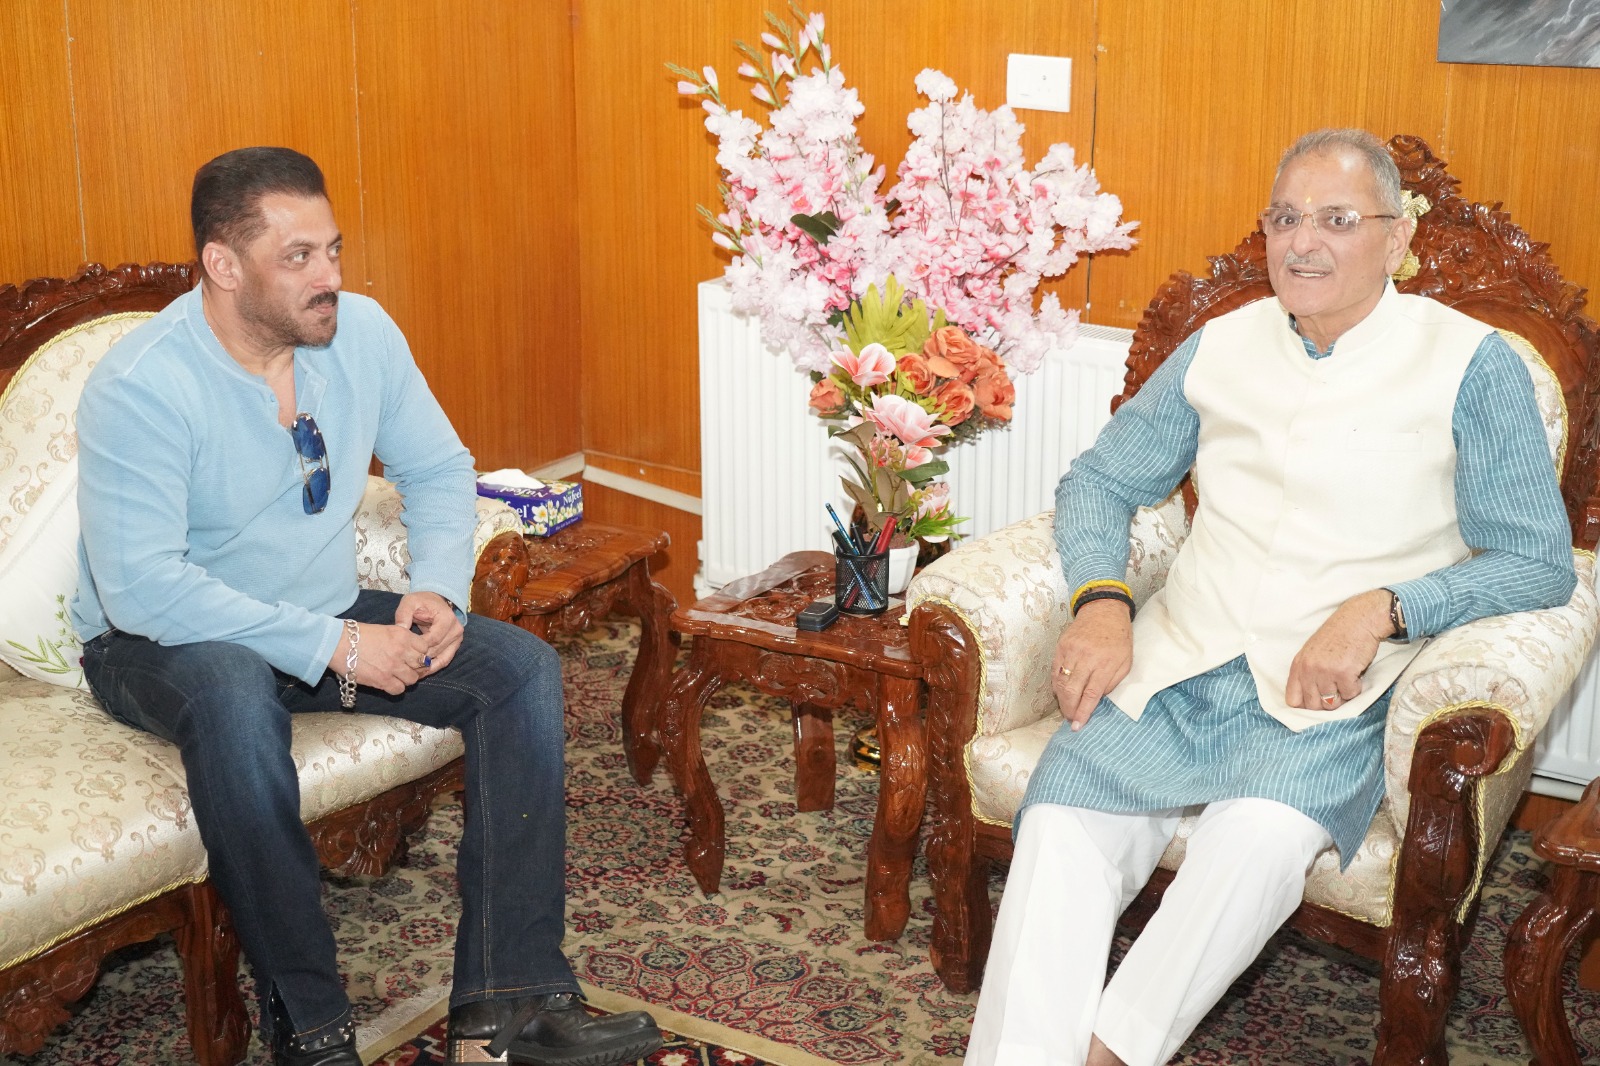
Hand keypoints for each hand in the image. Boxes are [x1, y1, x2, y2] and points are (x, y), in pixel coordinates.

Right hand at [328, 622, 431, 695]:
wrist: (337, 644)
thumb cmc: (357, 635)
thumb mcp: (384, 629)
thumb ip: (400, 638)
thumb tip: (411, 646)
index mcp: (402, 635)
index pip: (425, 648)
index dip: (420, 653)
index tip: (414, 655)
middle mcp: (401, 651)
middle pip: (422, 664)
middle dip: (417, 667)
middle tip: (408, 667)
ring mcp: (393, 667)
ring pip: (413, 679)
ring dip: (407, 678)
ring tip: (397, 675)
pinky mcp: (382, 680)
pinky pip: (399, 689)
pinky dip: (396, 687)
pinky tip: (389, 682)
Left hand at [395, 591, 464, 675]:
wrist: (435, 599)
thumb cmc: (421, 600)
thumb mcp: (410, 602)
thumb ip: (403, 614)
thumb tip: (399, 630)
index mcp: (447, 619)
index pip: (433, 639)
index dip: (419, 648)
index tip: (403, 653)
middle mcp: (456, 630)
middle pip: (437, 650)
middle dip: (421, 659)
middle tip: (404, 667)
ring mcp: (457, 639)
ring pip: (442, 658)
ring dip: (428, 667)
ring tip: (412, 673)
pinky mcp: (455, 645)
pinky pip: (445, 660)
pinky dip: (434, 667)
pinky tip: (422, 672)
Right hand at [1052, 598, 1133, 731]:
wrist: (1104, 611)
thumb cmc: (1119, 639)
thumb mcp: (1125, 662)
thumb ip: (1112, 682)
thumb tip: (1096, 700)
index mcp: (1105, 663)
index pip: (1091, 694)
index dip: (1083, 712)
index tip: (1078, 725)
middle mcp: (1086, 657)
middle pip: (1072, 690)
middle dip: (1069, 709)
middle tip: (1070, 719)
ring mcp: (1071, 651)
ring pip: (1060, 682)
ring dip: (1061, 699)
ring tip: (1066, 708)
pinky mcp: (1061, 646)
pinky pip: (1055, 671)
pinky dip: (1056, 684)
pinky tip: (1061, 692)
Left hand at [1284, 588, 1392, 711]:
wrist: (1359, 619)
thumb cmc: (1338, 636)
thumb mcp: (1313, 652)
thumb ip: (1307, 674)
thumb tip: (1308, 702)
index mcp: (1298, 665)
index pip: (1293, 699)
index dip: (1306, 705)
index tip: (1318, 702)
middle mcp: (1308, 669)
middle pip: (1313, 705)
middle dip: (1327, 702)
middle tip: (1337, 688)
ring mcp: (1325, 672)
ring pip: (1332, 703)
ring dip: (1343, 695)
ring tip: (1346, 678)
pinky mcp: (1344, 673)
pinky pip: (1351, 695)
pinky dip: (1356, 688)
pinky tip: (1356, 672)